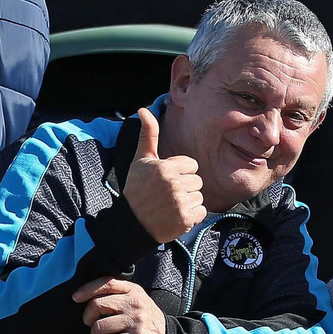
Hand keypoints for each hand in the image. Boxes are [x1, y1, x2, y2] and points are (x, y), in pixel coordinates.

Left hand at [73, 277, 165, 333]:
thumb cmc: (147, 322)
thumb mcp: (137, 302)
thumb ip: (119, 296)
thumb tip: (87, 297)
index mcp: (134, 291)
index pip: (106, 283)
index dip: (87, 289)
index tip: (75, 298)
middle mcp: (135, 303)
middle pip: (97, 305)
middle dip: (89, 319)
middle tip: (93, 327)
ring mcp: (136, 321)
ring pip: (100, 327)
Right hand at [122, 106, 206, 242]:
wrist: (130, 224)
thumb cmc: (136, 190)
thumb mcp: (140, 160)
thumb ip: (148, 135)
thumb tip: (143, 109)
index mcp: (166, 168)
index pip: (192, 166)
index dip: (180, 173)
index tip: (165, 181)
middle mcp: (174, 184)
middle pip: (197, 182)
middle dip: (185, 188)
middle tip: (167, 195)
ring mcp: (180, 203)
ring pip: (199, 197)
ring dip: (188, 202)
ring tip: (170, 206)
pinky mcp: (185, 220)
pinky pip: (202, 212)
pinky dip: (192, 216)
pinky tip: (175, 216)